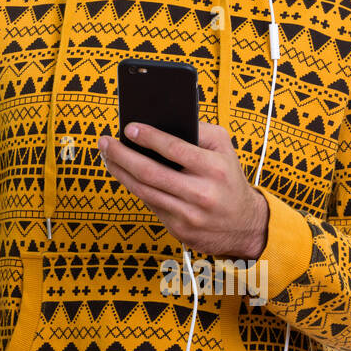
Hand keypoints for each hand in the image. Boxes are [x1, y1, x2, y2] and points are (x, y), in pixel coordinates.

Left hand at [97, 121, 268, 259]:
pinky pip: (149, 204)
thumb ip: (199, 130)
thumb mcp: (225, 149)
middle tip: (105, 142)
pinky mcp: (179, 230)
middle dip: (122, 155)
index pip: (175, 149)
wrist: (246, 225)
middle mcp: (202, 194)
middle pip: (150, 172)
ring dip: (119, 172)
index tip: (128, 128)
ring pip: (144, 191)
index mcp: (215, 169)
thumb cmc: (229, 178)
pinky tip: (122, 174)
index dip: (149, 137)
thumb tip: (162, 121)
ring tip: (107, 156)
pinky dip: (133, 187)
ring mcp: (189, 215)